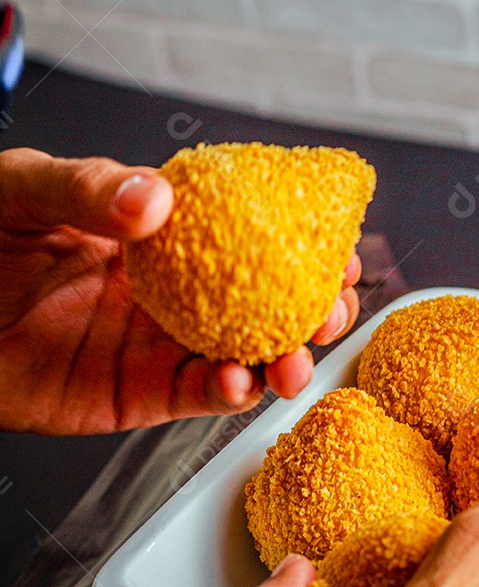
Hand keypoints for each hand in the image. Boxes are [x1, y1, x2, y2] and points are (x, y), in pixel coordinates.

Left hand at [0, 147, 360, 433]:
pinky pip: (192, 398)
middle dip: (310, 312)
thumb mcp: (27, 189)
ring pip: (241, 356)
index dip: (302, 245)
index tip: (340, 247)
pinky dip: (226, 394)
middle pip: (262, 304)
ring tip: (295, 362)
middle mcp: (172, 292)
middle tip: (333, 311)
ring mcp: (155, 346)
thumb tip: (156, 201)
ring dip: (280, 362)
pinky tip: (238, 381)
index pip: (249, 239)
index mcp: (163, 236)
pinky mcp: (132, 396)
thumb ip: (90, 189)